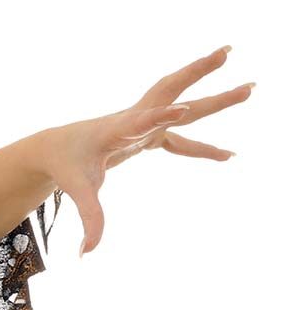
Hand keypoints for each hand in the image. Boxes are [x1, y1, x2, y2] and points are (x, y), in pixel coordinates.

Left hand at [41, 45, 253, 256]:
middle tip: (227, 55)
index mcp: (115, 130)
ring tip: (251, 86)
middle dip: (198, 74)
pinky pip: (182, 138)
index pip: (141, 120)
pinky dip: (202, 148)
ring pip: (183, 103)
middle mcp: (134, 120)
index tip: (180, 109)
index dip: (160, 116)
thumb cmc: (68, 166)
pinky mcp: (149, 132)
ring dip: (214, 94)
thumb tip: (86, 254)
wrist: (58, 147)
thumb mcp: (78, 192)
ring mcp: (144, 122)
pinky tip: (227, 157)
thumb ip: (89, 220)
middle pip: (170, 94)